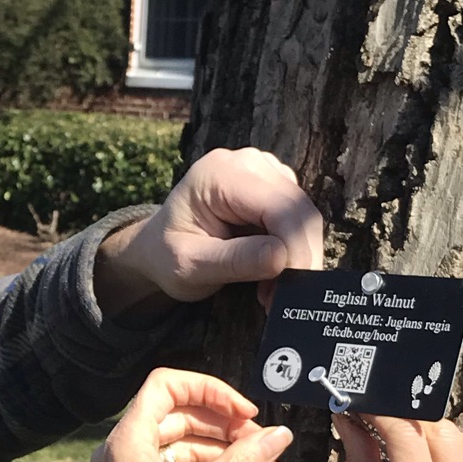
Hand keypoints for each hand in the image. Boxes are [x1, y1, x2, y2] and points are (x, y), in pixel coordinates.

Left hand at [52, 369, 293, 461]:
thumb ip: (242, 461)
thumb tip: (279, 434)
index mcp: (128, 439)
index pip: (168, 385)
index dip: (210, 390)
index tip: (244, 412)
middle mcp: (124, 449)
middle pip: (182, 415)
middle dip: (227, 429)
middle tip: (264, 445)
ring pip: (185, 446)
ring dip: (226, 454)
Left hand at [95, 148, 326, 319]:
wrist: (157, 247)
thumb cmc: (167, 255)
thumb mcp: (190, 265)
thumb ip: (234, 260)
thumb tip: (281, 257)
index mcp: (219, 174)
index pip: (278, 208)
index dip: (293, 248)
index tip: (287, 289)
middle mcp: (246, 163)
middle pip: (299, 210)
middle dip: (297, 257)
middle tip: (278, 298)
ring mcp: (264, 171)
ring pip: (305, 216)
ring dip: (297, 257)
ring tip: (270, 290)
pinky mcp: (275, 186)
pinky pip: (300, 219)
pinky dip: (293, 249)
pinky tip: (272, 271)